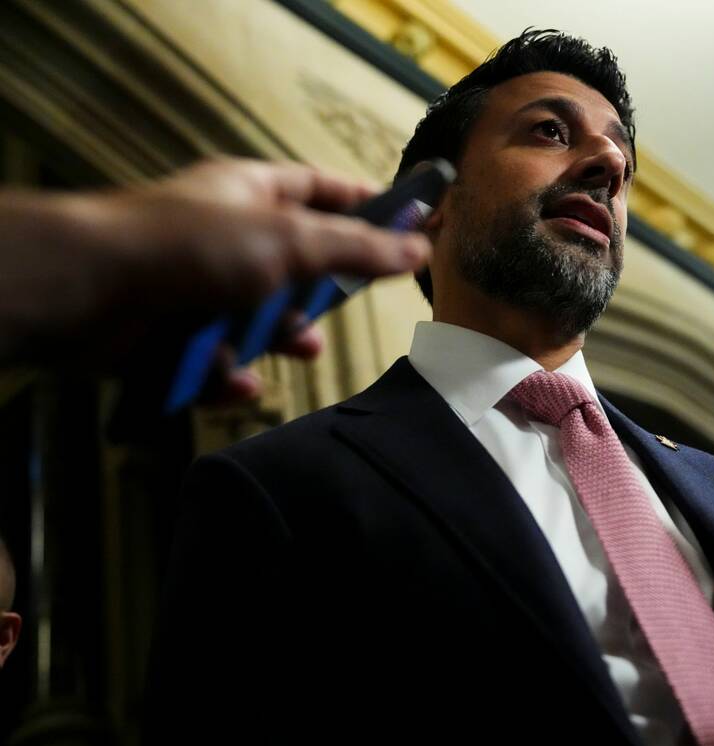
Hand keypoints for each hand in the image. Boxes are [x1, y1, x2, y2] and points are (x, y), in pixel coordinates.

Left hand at [0, 157, 430, 399]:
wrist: (88, 292)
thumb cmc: (187, 246)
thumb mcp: (291, 240)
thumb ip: (358, 248)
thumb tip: (419, 249)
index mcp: (250, 191)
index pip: (321, 190)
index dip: (366, 205)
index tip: (409, 225)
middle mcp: (224, 234)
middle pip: (294, 263)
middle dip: (316, 294)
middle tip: (337, 304)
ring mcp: (195, 284)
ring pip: (258, 320)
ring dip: (277, 338)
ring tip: (295, 347)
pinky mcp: (171, 334)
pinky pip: (218, 361)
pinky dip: (230, 375)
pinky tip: (236, 381)